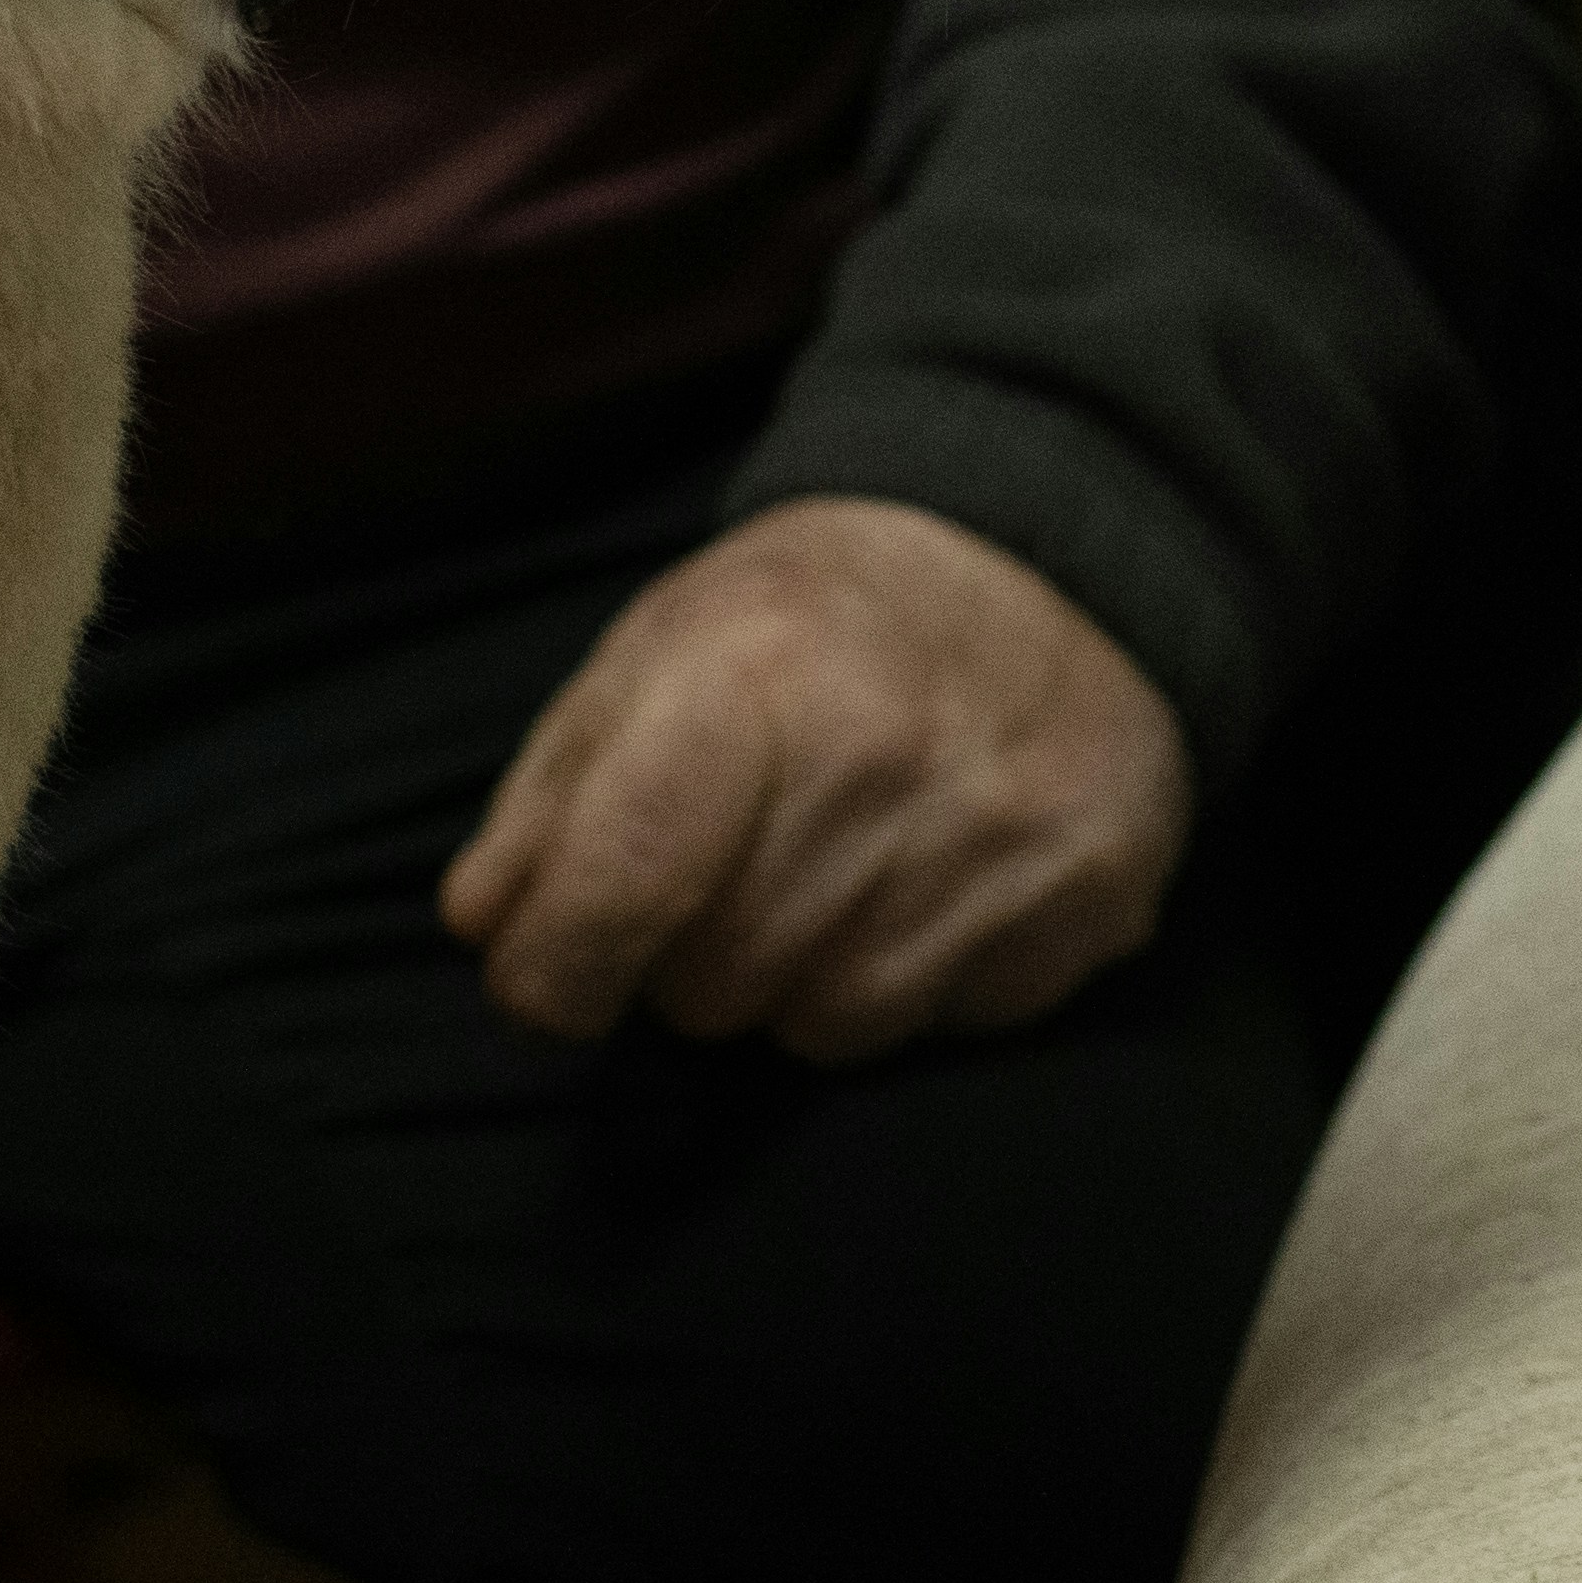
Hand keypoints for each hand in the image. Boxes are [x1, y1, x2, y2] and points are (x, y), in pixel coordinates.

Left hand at [433, 497, 1189, 1058]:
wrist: (1050, 554)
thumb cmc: (819, 617)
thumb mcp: (661, 649)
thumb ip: (555, 795)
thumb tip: (489, 928)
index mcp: (748, 675)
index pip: (614, 895)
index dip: (552, 971)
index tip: (550, 973)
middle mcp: (880, 759)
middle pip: (709, 990)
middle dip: (696, 954)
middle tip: (747, 857)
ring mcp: (998, 837)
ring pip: (825, 1028)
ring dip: (807, 977)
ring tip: (846, 863)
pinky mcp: (1092, 896)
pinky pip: (947, 1026)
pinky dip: (924, 977)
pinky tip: (941, 875)